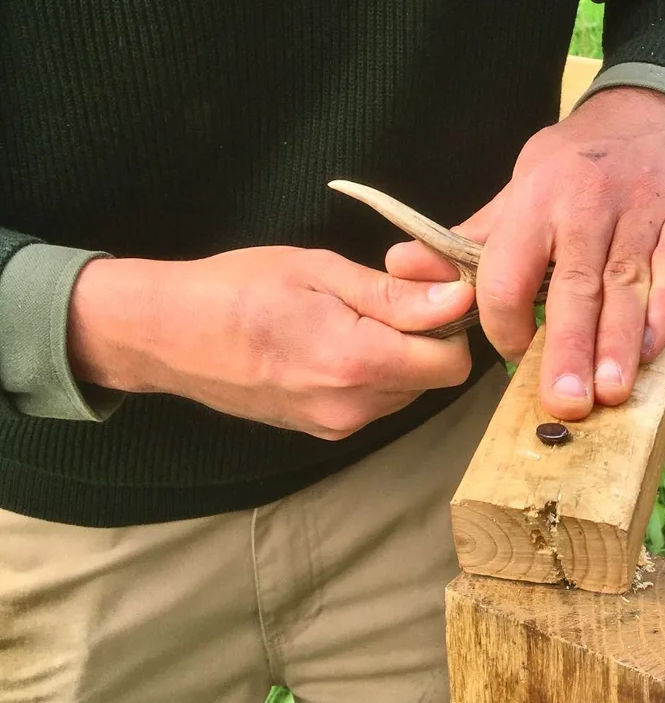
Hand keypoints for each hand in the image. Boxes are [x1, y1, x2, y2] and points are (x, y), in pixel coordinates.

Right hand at [67, 246, 474, 438]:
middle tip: (387, 292)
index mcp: (356, 362)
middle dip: (426, 336)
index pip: (452, 363)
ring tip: (353, 315)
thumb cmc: (237, 288)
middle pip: (432, 378)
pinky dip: (371, 371)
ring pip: (405, 390)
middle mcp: (351, 407)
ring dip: (398, 354)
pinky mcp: (320, 431)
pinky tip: (334, 339)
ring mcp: (334, 425)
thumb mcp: (319, 271)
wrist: (167, 334)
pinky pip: (373, 401)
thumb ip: (393, 295)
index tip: (428, 290)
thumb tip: (459, 302)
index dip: (452, 323)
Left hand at [386, 87, 664, 418]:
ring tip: (612, 391)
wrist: (651, 113)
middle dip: (568, 347)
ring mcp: (641, 208)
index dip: (504, 321)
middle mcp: (586, 203)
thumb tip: (400, 267)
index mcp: (534, 200)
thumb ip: (471, 241)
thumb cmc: (575, 166)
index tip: (512, 358)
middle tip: (566, 403)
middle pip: (573, 286)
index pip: (508, 271)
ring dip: (619, 342)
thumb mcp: (518, 191)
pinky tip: (653, 349)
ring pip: (627, 283)